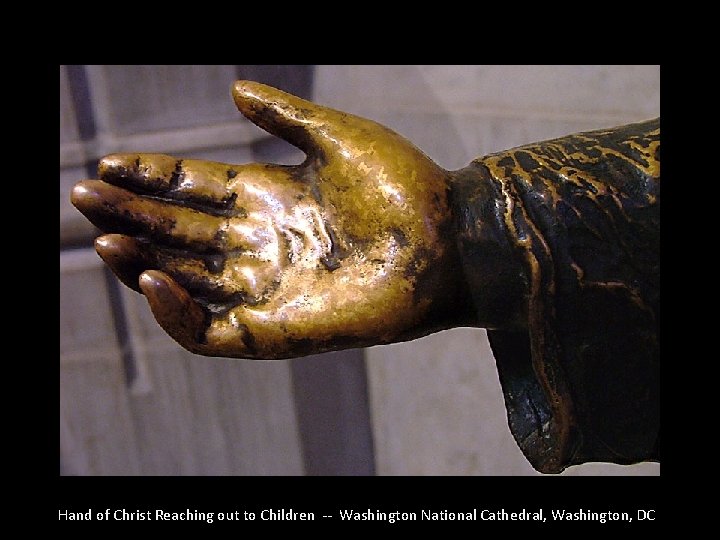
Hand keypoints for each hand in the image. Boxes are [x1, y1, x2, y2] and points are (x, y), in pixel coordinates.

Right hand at [71, 81, 469, 358]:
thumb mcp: (338, 137)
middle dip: (130, 214)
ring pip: (185, 280)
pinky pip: (212, 331)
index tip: (109, 162)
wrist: (451, 241)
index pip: (193, 187)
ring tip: (105, 237)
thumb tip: (233, 88)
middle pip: (178, 232)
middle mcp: (260, 241)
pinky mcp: (278, 329)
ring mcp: (267, 286)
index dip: (151, 176)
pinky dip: (176, 313)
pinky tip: (153, 278)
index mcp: (269, 195)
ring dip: (139, 260)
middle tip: (84, 195)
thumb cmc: (405, 186)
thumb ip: (285, 115)